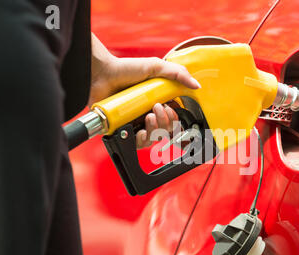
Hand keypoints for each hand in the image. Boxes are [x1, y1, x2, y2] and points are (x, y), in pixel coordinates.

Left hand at [89, 34, 199, 148]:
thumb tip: (196, 86)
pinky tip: (141, 130)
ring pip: (154, 139)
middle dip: (166, 121)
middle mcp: (147, 114)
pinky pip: (137, 145)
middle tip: (157, 107)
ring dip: (156, 130)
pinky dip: (143, 140)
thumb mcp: (155, 67)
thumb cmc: (125, 69)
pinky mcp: (123, 130)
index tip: (170, 107)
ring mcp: (136, 123)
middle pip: (166, 130)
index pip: (173, 118)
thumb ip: (178, 74)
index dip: (175, 117)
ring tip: (148, 116)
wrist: (102, 74)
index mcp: (158, 102)